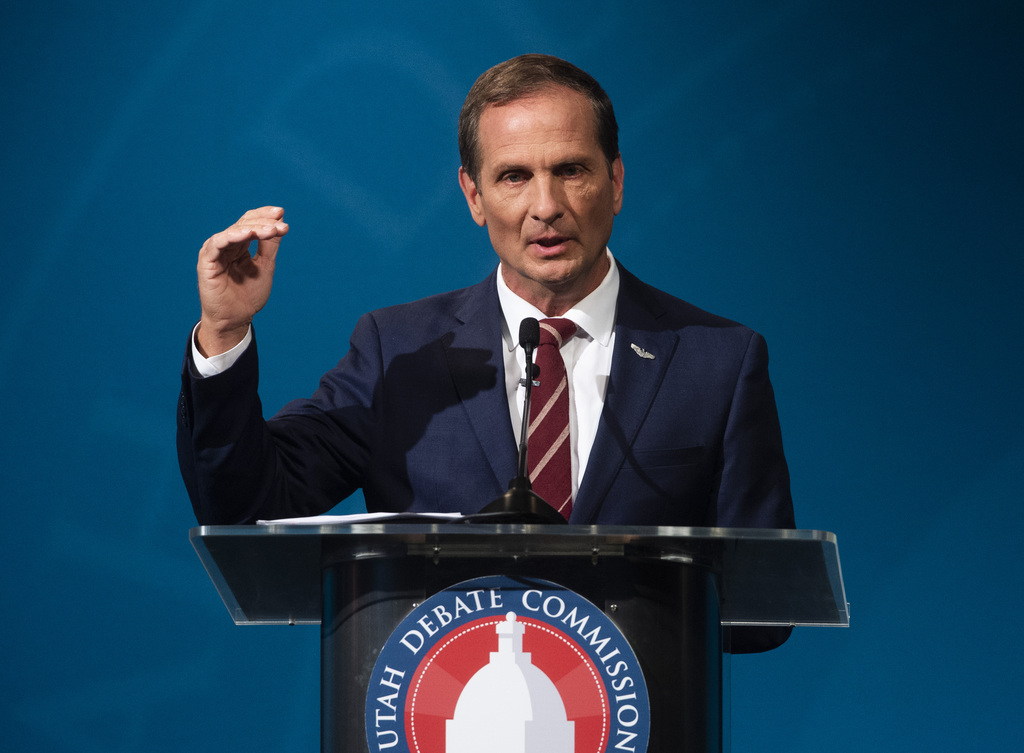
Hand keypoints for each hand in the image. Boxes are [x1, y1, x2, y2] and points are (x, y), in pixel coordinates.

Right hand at [195, 206, 288, 355]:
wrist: (236, 319)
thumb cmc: (248, 295)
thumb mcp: (265, 266)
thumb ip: (270, 245)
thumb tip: (281, 222)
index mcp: (239, 245)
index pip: (250, 222)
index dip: (264, 216)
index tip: (281, 213)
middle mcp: (226, 245)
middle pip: (243, 224)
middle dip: (264, 223)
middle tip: (281, 226)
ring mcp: (215, 252)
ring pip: (233, 231)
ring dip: (253, 228)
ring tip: (270, 230)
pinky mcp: (206, 261)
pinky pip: (217, 243)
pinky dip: (232, 236)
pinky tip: (246, 234)